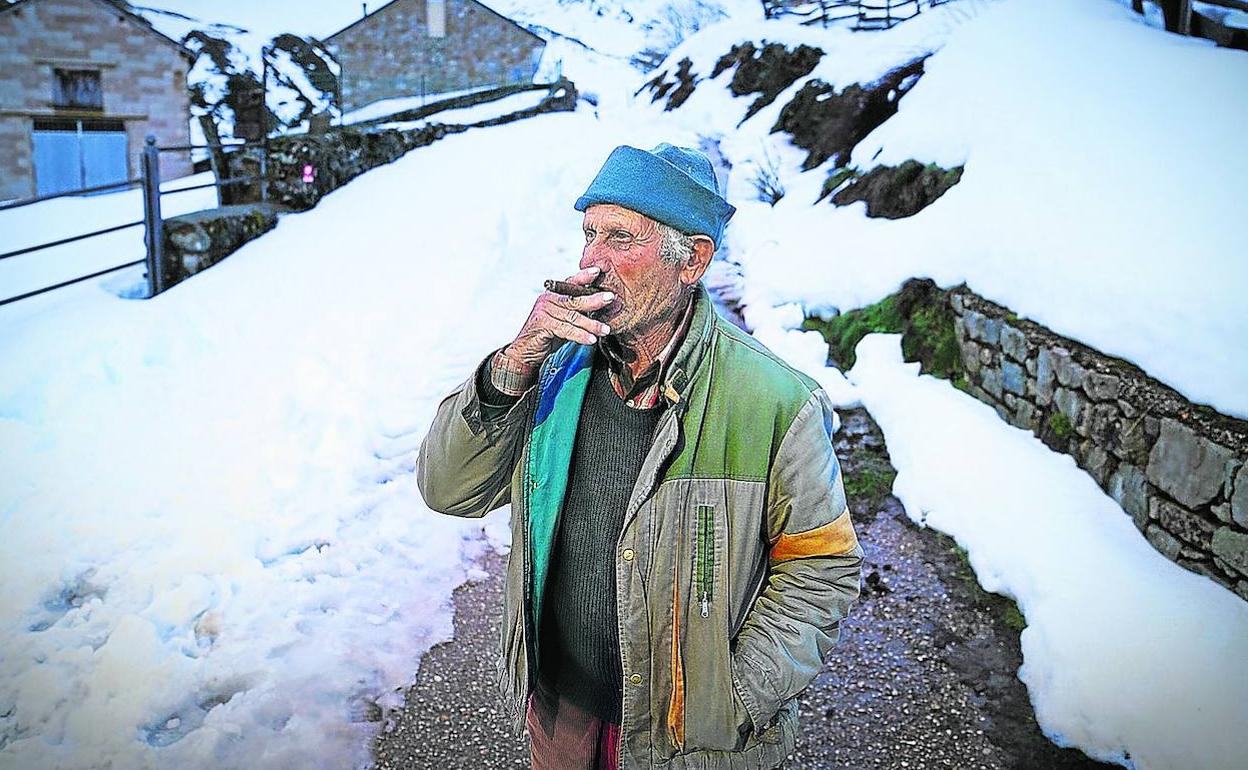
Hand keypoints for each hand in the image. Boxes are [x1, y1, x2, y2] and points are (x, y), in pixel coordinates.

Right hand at [490, 267, 614, 393]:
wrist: (526, 352)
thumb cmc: (547, 336)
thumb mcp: (565, 321)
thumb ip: (578, 313)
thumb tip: (602, 309)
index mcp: (554, 295)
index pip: (571, 282)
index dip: (584, 276)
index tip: (598, 271)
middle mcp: (548, 299)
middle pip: (575, 299)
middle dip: (594, 299)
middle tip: (610, 298)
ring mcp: (543, 311)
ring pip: (572, 316)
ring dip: (591, 324)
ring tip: (605, 329)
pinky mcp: (542, 324)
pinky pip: (565, 329)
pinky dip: (580, 335)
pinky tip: (591, 339)